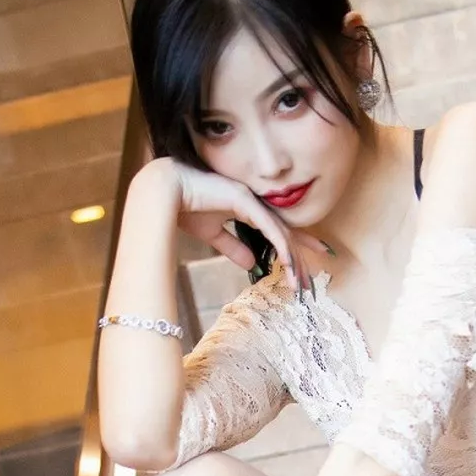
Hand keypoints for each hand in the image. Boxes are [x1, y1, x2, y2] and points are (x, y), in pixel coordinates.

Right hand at [135, 156, 328, 290]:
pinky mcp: (246, 202)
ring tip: (299, 283)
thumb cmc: (185, 207)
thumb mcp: (213, 235)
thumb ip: (233, 247)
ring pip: (281, 233)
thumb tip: (251, 263)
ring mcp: (252, 200)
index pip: (278, 229)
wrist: (165, 191)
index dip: (296, 245)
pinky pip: (270, 228)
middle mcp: (255, 202)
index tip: (308, 262)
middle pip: (285, 233)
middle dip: (300, 258)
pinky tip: (289, 264)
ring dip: (292, 260)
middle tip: (309, 282)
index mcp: (248, 208)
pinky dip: (281, 247)